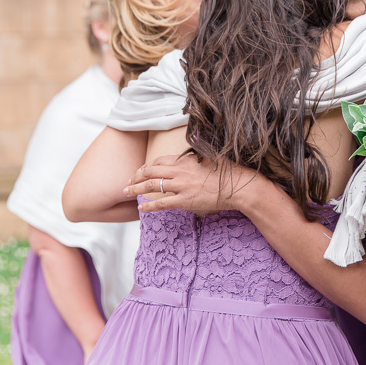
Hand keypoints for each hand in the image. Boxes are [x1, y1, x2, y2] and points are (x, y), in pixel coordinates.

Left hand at [123, 153, 253, 213]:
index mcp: (187, 160)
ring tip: (126, 191)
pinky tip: (141, 207)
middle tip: (128, 181)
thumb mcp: (212, 159)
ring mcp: (182, 186)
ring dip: (135, 188)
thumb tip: (193, 157)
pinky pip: (161, 203)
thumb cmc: (229, 173)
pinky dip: (148, 206)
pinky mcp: (186, 200)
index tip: (142, 170)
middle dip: (136, 175)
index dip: (147, 166)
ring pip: (151, 185)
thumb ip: (198, 158)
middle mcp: (181, 171)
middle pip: (150, 171)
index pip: (160, 160)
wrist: (239, 186)